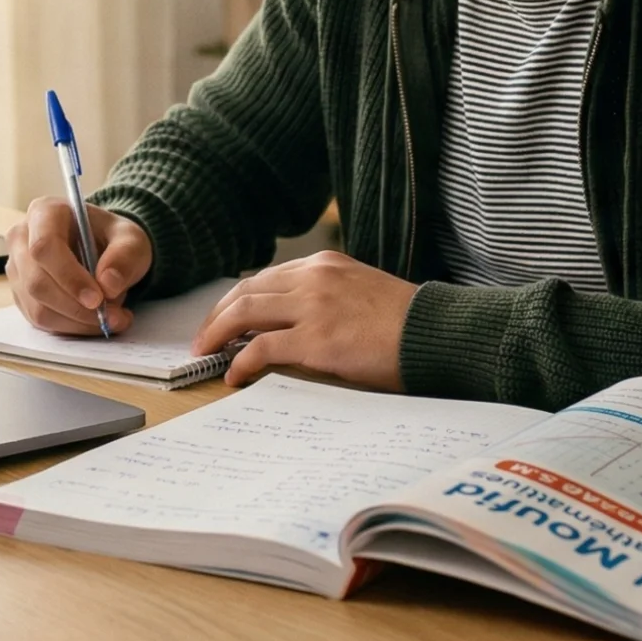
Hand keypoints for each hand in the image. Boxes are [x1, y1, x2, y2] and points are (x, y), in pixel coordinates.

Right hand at [6, 196, 152, 335]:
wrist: (106, 251)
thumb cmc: (113, 239)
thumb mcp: (131, 239)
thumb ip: (124, 256)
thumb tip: (108, 284)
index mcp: (44, 213)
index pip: (45, 246)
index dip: (69, 276)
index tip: (98, 298)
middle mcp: (22, 239)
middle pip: (37, 281)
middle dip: (76, 307)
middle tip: (111, 316)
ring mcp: (18, 270)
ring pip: (38, 307)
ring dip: (77, 321)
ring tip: (111, 319)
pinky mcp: (22, 296)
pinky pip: (40, 321)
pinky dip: (71, 327)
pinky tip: (94, 322)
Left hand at [193, 251, 418, 389]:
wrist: (437, 334)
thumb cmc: (407, 322)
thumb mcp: (362, 291)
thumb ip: (328, 296)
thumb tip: (296, 320)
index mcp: (325, 265)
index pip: (265, 277)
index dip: (238, 300)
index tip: (224, 318)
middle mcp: (314, 278)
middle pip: (246, 291)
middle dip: (217, 315)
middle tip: (204, 339)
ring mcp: (313, 307)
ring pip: (245, 312)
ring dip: (218, 334)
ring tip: (207, 354)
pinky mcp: (316, 339)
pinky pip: (261, 348)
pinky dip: (240, 360)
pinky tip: (234, 374)